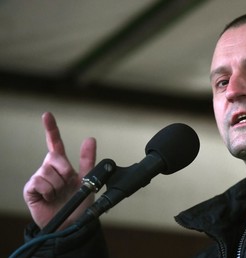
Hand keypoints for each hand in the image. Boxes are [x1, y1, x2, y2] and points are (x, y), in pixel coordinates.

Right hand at [23, 112, 96, 229]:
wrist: (71, 223)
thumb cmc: (78, 202)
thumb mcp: (87, 180)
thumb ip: (88, 160)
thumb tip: (90, 138)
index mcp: (61, 164)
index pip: (54, 143)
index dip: (51, 129)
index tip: (47, 115)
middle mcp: (48, 168)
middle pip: (55, 158)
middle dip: (66, 171)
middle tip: (68, 184)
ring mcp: (38, 179)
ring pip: (48, 172)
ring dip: (58, 185)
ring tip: (59, 194)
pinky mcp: (30, 189)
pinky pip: (40, 183)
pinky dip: (49, 191)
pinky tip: (50, 198)